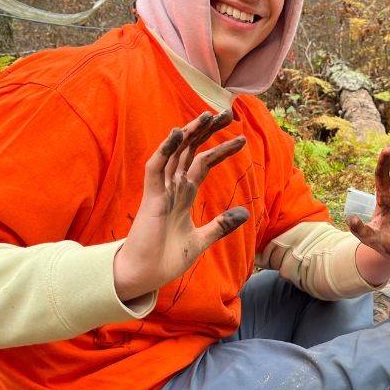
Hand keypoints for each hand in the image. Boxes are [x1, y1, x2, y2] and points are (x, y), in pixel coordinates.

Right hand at [114, 110, 248, 301]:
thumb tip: (244, 213)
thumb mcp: (201, 240)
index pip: (204, 163)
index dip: (221, 150)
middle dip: (208, 131)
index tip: (241, 139)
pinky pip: (156, 167)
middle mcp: (173, 187)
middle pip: (191, 150)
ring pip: (175, 152)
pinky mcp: (151, 197)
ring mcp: (161, 190)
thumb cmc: (166, 259)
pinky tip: (177, 133)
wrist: (145, 276)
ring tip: (208, 115)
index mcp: (184, 195)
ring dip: (190, 132)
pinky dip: (166, 149)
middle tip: (228, 112)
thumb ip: (221, 225)